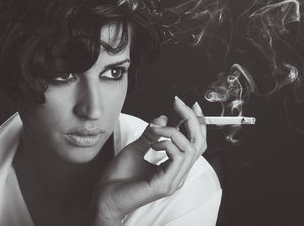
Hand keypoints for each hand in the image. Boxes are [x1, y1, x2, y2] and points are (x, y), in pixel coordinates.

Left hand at [92, 96, 206, 224]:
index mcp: (174, 167)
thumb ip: (151, 134)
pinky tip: (154, 143)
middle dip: (191, 119)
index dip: (196, 122)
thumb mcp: (136, 148)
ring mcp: (174, 180)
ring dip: (173, 131)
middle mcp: (178, 174)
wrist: (104, 198)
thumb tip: (163, 118)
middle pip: (199, 143)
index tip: (187, 105)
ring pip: (190, 148)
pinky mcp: (165, 184)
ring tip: (155, 129)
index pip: (195, 143)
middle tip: (178, 104)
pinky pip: (177, 157)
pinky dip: (167, 143)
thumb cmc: (118, 178)